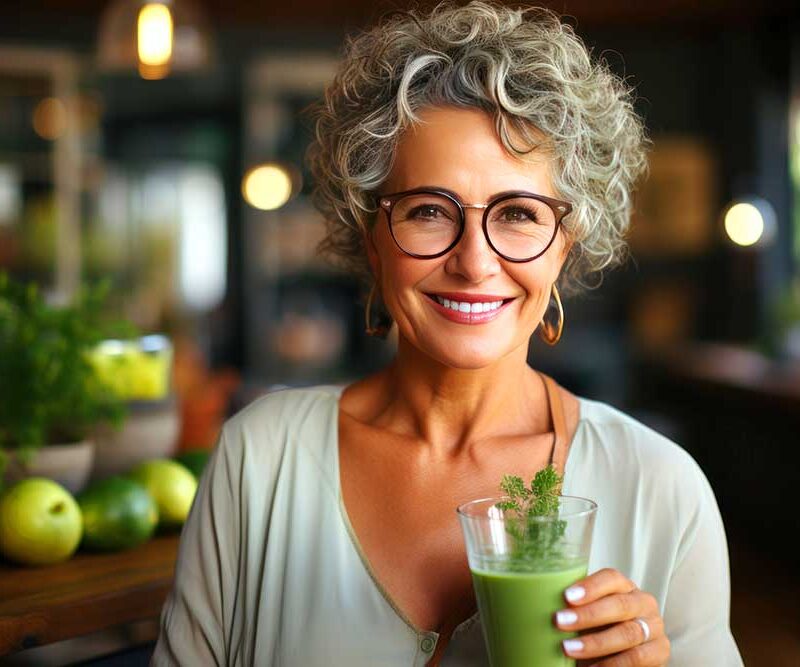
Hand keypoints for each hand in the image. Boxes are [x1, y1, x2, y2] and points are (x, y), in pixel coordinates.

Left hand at [552, 568, 669, 666]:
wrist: (622, 654)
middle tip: (559, 621)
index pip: (611, 578)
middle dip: (588, 615)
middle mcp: (643, 603)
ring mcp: (654, 628)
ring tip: (568, 649)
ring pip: (628, 633)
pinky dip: (612, 664)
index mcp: (624, 586)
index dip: (590, 586)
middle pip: (619, 605)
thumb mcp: (588, 613)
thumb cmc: (598, 627)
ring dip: (596, 643)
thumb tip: (538, 602)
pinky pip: (638, 659)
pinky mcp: (660, 652)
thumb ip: (575, 606)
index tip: (566, 596)